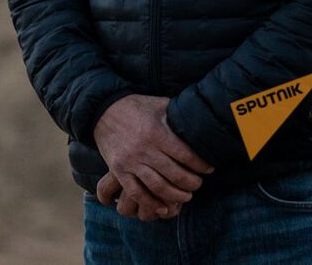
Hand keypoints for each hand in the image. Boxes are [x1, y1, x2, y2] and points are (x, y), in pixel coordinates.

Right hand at [93, 94, 212, 220]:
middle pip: (175, 174)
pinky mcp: (119, 170)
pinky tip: (163, 208)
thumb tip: (202, 119)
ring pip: (158, 187)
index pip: (186, 155)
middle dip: (192, 183)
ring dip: (176, 196)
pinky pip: (136, 192)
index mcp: (156, 132)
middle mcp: (144, 148)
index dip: (201, 165)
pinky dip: (151, 203)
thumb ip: (177, 115)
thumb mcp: (159, 105)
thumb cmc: (136, 107)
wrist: (102, 110)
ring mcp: (130, 161)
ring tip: (186, 196)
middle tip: (198, 184)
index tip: (209, 169)